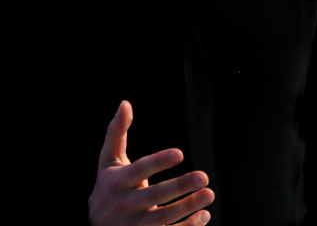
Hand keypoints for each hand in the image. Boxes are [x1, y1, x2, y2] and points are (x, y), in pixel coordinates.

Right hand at [89, 100, 214, 225]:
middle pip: (155, 196)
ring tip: (209, 194)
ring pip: (165, 218)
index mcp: (118, 182)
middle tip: (204, 176)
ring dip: (188, 207)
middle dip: (180, 187)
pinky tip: (203, 216)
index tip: (180, 153)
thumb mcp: (108, 161)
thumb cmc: (107, 186)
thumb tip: (125, 103)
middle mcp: (126, 204)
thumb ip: (117, 132)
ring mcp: (135, 225)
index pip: (140, 170)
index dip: (159, 162)